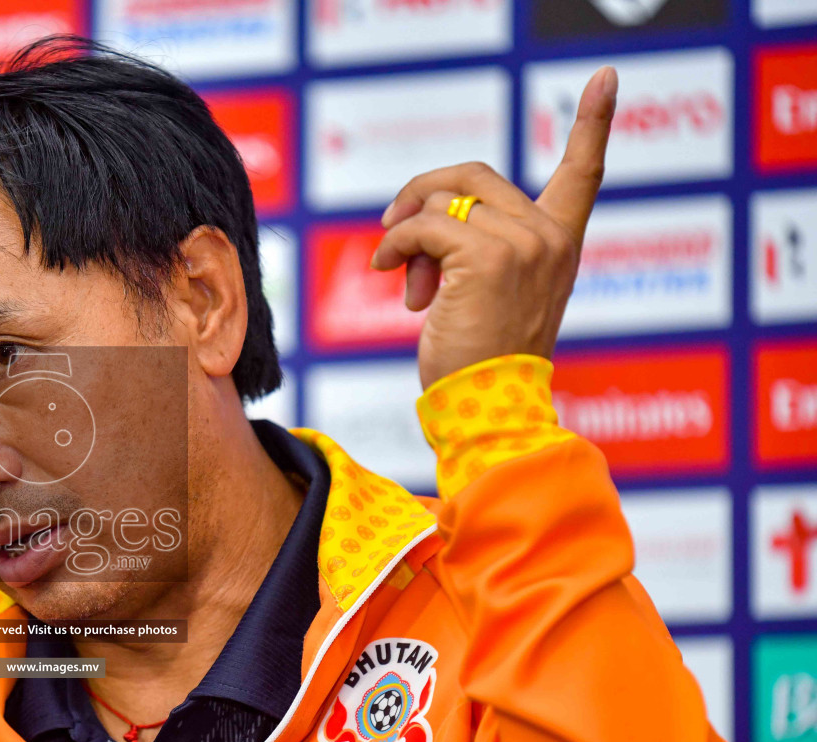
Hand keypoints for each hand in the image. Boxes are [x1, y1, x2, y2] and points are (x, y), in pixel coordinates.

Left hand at [371, 66, 618, 389]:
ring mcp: (522, 244)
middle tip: (395, 231)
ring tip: (408, 283)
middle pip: (474, 176)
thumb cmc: (482, 361)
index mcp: (561, 243)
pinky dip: (396, 244)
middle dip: (424, 195)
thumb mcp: (492, 294)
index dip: (595, 121)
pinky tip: (391, 271)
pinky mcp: (486, 258)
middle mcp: (549, 237)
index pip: (585, 172)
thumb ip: (480, 247)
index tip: (607, 77)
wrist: (488, 408)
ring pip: (442, 203)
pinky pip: (423, 227)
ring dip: (407, 235)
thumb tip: (423, 222)